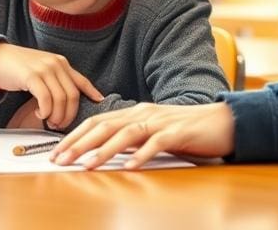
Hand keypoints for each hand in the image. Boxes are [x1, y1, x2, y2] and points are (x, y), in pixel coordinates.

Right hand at [0, 43, 102, 129]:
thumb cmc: (20, 68)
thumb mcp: (43, 71)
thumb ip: (56, 81)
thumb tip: (67, 101)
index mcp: (62, 64)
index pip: (82, 81)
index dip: (92, 93)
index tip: (100, 102)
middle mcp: (56, 64)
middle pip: (72, 95)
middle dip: (69, 115)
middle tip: (60, 126)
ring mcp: (45, 69)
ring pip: (61, 99)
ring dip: (57, 116)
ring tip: (50, 122)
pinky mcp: (32, 76)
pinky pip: (45, 98)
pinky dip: (45, 111)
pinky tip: (40, 114)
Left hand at [49, 102, 234, 168]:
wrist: (221, 122)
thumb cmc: (186, 130)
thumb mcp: (152, 132)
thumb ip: (130, 138)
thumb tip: (103, 151)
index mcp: (136, 113)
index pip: (98, 122)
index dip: (75, 136)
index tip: (56, 152)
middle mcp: (144, 114)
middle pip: (105, 125)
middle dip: (80, 143)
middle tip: (60, 159)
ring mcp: (161, 122)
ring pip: (126, 133)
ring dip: (104, 149)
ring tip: (87, 164)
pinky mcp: (179, 132)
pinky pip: (157, 142)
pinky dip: (142, 154)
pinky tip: (130, 166)